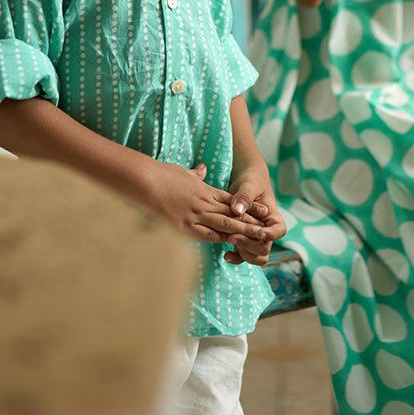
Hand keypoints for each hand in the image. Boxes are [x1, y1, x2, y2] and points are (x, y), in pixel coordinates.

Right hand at [142, 159, 268, 245]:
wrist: (148, 182)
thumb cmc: (164, 176)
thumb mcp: (184, 172)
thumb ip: (196, 175)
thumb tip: (202, 169)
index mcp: (206, 190)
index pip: (232, 201)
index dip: (246, 208)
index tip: (259, 213)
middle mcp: (205, 203)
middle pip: (232, 214)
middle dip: (249, 222)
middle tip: (265, 230)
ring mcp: (196, 216)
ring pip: (224, 225)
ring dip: (240, 232)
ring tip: (255, 239)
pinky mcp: (185, 227)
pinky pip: (206, 235)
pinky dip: (219, 240)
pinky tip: (229, 245)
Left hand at [224, 166, 286, 266]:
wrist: (244, 180)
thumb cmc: (251, 179)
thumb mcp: (249, 183)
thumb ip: (244, 196)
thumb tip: (237, 210)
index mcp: (272, 216)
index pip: (280, 230)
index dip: (271, 235)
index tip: (259, 233)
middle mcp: (266, 230)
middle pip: (265, 248)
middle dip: (250, 245)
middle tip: (233, 236)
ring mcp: (254, 237)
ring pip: (256, 256)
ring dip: (244, 254)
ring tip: (229, 241)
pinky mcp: (243, 239)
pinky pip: (243, 256)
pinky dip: (236, 258)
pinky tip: (225, 254)